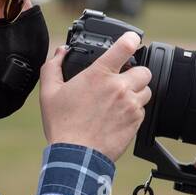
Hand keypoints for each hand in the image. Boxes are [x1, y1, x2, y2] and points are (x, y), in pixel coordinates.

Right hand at [39, 31, 151, 161]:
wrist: (77, 156)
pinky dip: (135, 110)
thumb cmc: (63, 125)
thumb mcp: (49, 93)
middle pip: (144, 70)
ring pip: (147, 90)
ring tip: (121, 100)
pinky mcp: (136, 122)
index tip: (132, 39)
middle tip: (123, 81)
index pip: (124, 47)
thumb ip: (53, 66)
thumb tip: (61, 52)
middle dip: (135, 73)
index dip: (131, 39)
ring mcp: (130, 105)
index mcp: (99, 75)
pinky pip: (143, 110)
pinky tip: (119, 116)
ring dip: (137, 92)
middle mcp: (119, 87)